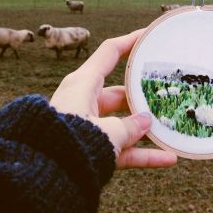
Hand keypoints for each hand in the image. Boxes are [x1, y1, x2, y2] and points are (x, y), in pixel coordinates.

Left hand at [50, 29, 177, 169]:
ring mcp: (87, 127)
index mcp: (83, 84)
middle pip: (120, 92)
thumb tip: (146, 122)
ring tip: (170, 130)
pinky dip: (142, 155)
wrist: (41, 177)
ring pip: (122, 123)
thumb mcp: (106, 131)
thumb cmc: (72, 142)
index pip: (109, 53)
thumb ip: (130, 126)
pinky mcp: (89, 150)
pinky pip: (121, 149)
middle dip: (142, 97)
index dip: (130, 41)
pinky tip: (167, 159)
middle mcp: (83, 101)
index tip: (149, 35)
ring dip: (145, 130)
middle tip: (167, 93)